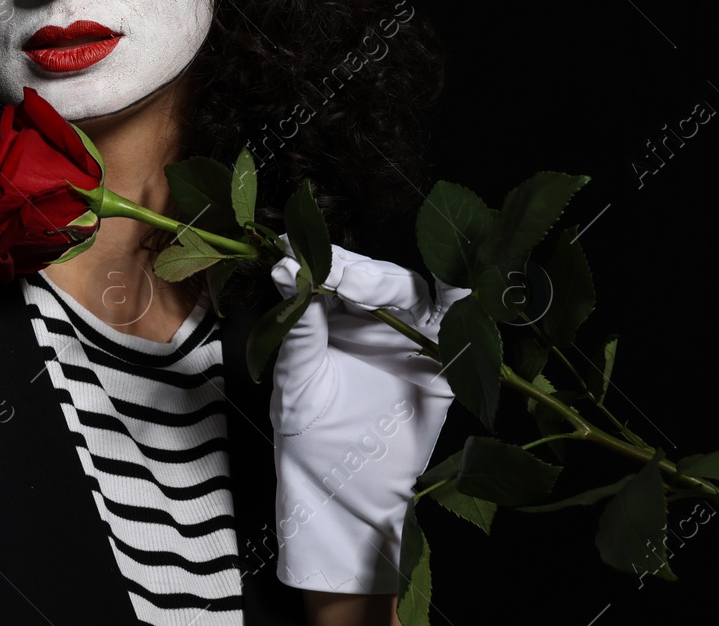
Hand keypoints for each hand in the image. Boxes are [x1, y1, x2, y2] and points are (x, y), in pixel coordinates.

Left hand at [268, 240, 469, 593]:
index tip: (300, 253)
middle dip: (357, 273)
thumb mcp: (296, 379)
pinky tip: (456, 283)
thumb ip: (298, 329)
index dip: (322, 263)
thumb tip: (284, 274)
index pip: (333, 276)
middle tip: (337, 275)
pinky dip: (460, 303)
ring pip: (411, 296)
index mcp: (333, 317)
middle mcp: (373, 320)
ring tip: (363, 287)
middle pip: (375, 279)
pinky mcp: (441, 367)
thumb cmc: (309, 434)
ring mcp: (410, 340)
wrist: (341, 490)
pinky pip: (456, 330)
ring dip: (390, 287)